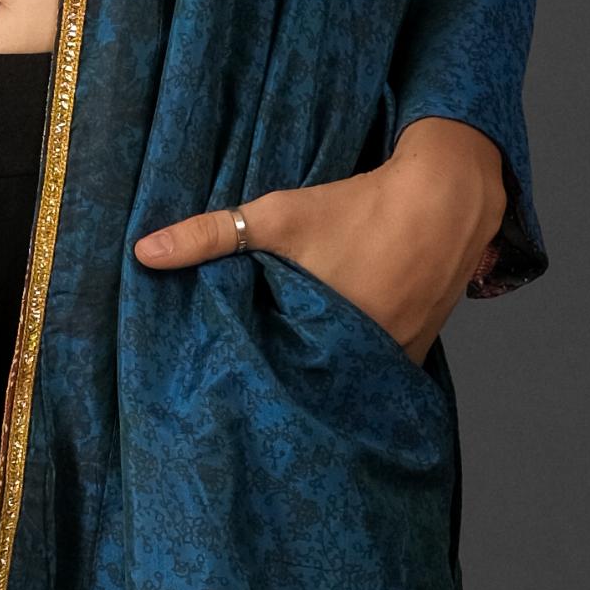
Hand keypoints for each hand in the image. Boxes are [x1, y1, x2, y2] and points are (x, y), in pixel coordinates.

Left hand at [133, 117, 504, 359]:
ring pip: (347, 381)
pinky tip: (336, 361)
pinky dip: (358, 368)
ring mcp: (395, 359)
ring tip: (291, 377)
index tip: (225, 389)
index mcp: (324, 338)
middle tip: (252, 389)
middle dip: (285, 387)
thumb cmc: (358, 208)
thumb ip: (211, 234)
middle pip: (312, 386)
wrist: (445, 199)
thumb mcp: (279, 215)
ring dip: (322, 378)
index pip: (275, 381)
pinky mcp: (418, 351)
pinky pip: (378, 371)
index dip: (251, 384)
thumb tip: (143, 253)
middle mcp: (363, 360)